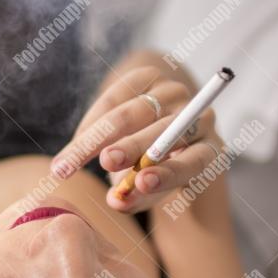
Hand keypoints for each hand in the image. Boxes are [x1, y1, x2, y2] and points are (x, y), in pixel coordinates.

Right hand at [50, 66, 220, 212]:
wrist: (152, 128)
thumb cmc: (152, 171)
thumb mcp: (148, 191)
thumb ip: (135, 199)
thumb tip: (116, 202)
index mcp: (208, 150)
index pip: (195, 161)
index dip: (169, 172)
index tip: (142, 183)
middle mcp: (197, 117)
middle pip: (163, 132)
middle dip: (132, 146)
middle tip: (106, 161)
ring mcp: (173, 92)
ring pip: (133, 113)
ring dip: (98, 136)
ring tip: (69, 163)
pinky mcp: (148, 76)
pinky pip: (114, 96)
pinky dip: (92, 121)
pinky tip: (78, 142)